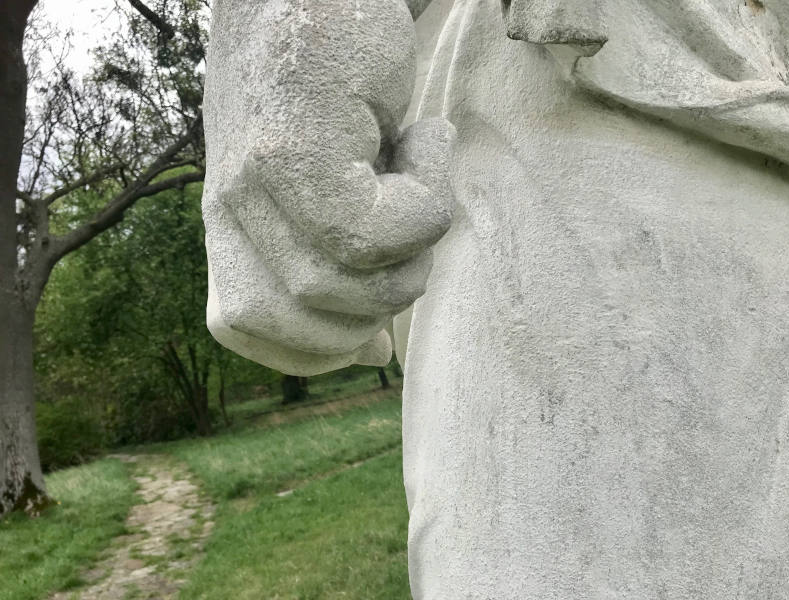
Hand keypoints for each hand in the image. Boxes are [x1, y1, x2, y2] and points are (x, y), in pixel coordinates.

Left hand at [203, 0, 453, 374]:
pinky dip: (427, 202)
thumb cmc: (339, 79)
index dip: (310, 350)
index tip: (371, 333)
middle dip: (374, 311)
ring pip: (344, 284)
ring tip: (423, 177)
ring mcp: (258, 181)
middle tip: (410, 241)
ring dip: (414, 250)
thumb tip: (375, 351)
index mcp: (229, 219)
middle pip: (295, 320)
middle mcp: (231, 205)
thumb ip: (334, 257)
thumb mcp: (326, 178)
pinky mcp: (297, 151)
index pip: (238, 325)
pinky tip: (426, 139)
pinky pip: (377, 231)